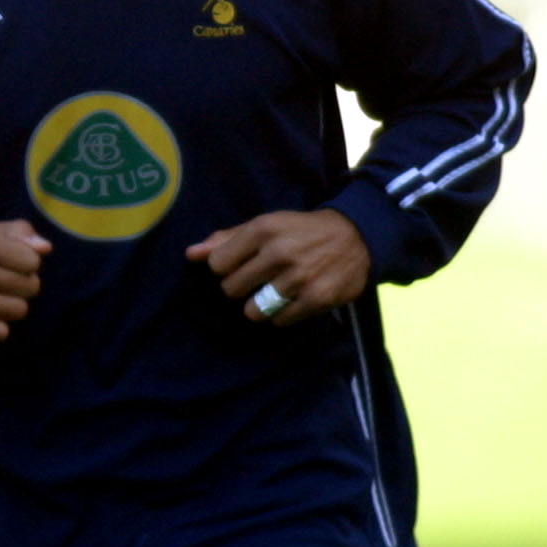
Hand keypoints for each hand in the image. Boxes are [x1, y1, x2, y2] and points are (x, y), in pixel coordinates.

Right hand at [0, 220, 51, 341]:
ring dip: (10, 305)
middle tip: (1, 281)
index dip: (26, 262)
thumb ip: (16, 232)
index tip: (10, 262)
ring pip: (19, 310)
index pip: (32, 261)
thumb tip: (45, 248)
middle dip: (21, 284)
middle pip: (30, 287)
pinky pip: (1, 332)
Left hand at [185, 208, 369, 324]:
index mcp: (263, 230)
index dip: (225, 267)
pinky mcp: (315, 299)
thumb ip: (226, 239)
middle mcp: (279, 253)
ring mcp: (298, 278)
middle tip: (259, 278)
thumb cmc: (301, 230)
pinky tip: (293, 299)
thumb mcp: (266, 224)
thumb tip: (190, 254)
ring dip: (259, 305)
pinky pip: (279, 321)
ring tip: (274, 291)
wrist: (356, 236)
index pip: (217, 264)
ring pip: (252, 310)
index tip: (240, 264)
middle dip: (241, 287)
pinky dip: (282, 314)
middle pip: (231, 289)